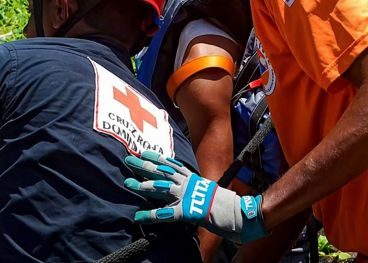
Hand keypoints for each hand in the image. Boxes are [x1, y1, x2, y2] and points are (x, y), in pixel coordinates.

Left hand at [124, 151, 268, 243]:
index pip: (173, 165)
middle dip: (144, 166)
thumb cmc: (228, 206)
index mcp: (194, 179)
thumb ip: (198, 194)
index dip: (158, 159)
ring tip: (127, 183)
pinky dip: (151, 216)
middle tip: (128, 159)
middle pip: (162, 172)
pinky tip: (138, 216)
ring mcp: (187, 196)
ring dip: (142, 186)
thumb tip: (193, 198)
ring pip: (160, 188)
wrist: (240, 213)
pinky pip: (166, 214)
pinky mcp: (187, 211)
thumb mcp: (210, 195)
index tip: (146, 152)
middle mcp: (188, 184)